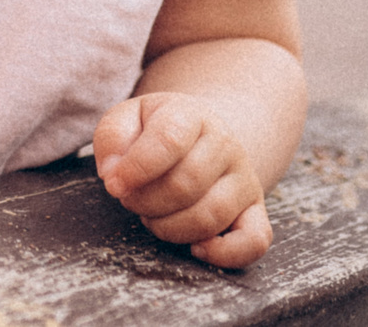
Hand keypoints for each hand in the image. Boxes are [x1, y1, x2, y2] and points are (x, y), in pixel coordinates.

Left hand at [92, 91, 272, 268]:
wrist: (197, 136)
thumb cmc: (153, 132)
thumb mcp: (125, 120)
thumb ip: (112, 139)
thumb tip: (114, 175)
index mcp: (191, 114)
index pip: (169, 139)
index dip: (136, 168)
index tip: (113, 184)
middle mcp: (226, 144)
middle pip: (186, 185)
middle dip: (146, 201)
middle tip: (130, 199)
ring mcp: (244, 178)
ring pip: (210, 216)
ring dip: (168, 227)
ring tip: (152, 216)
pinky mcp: (254, 210)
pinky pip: (255, 240)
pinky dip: (225, 254)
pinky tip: (196, 248)